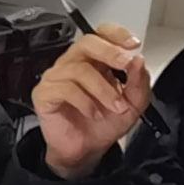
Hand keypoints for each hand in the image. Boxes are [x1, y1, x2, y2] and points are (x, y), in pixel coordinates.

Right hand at [34, 27, 150, 177]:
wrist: (87, 150)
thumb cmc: (105, 123)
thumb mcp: (134, 104)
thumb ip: (139, 82)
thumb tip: (138, 61)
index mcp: (96, 60)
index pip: (101, 34)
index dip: (116, 34)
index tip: (133, 45)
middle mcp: (74, 64)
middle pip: (87, 42)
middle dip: (110, 52)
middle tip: (125, 65)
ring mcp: (57, 77)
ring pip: (79, 69)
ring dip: (103, 89)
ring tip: (114, 106)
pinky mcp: (45, 93)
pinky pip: (64, 89)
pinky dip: (84, 102)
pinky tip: (93, 113)